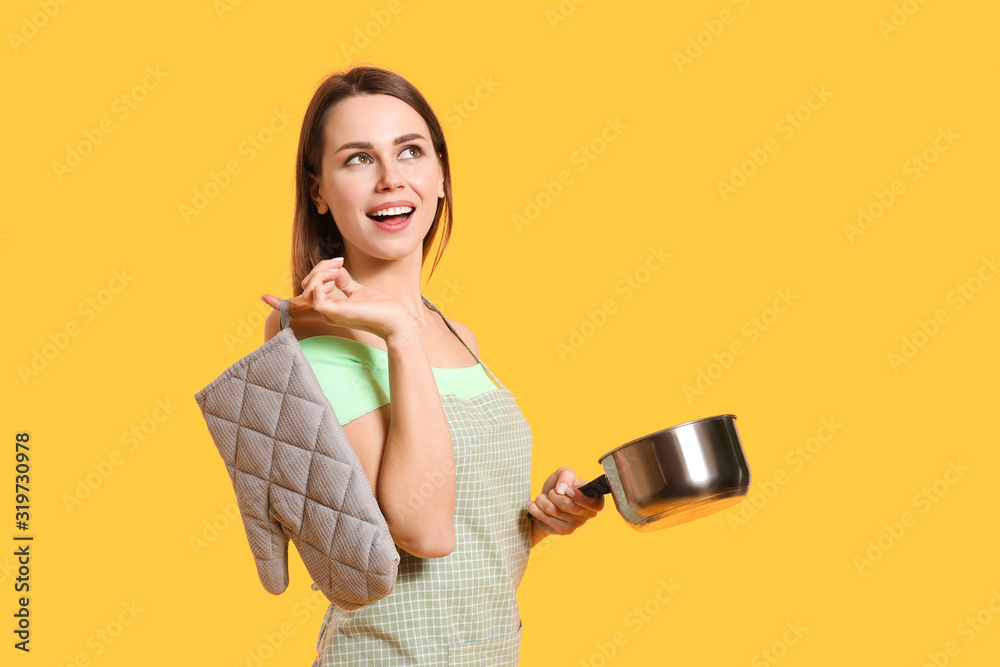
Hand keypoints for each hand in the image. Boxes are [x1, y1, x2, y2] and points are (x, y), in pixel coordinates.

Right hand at [261, 258, 412, 339]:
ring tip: (340, 268)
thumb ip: (343, 282)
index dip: (283, 303)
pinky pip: (315, 294)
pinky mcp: (334, 312)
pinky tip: (337, 279)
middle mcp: (325, 313)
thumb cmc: (380, 307)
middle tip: (339, 262)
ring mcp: (328, 314)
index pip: (300, 307)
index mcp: (329, 309)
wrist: (396, 320)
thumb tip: (335, 271)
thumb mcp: (358, 290)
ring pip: (308, 288)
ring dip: (322, 271)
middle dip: (318, 269)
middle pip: (305, 289)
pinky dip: (322, 281)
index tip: (264, 297)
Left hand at [528, 466, 604, 539]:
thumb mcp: (564, 473)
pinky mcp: (564, 531)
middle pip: (567, 505)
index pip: (595, 504)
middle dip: (553, 494)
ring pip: (553, 510)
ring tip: (543, 498)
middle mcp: (589, 513)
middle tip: (552, 491)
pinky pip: (545, 518)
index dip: (579, 498)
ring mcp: (577, 524)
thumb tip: (563, 488)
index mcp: (595, 499)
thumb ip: (566, 475)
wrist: (546, 501)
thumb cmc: (559, 486)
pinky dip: (536, 509)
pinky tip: (537, 506)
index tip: (567, 490)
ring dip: (542, 500)